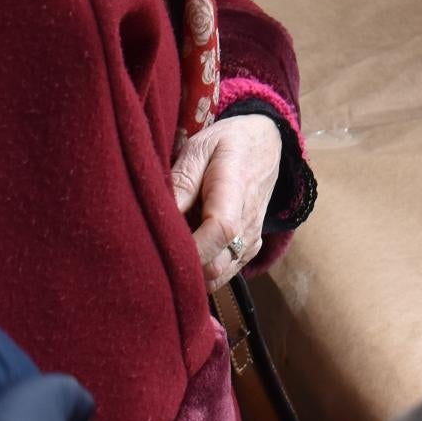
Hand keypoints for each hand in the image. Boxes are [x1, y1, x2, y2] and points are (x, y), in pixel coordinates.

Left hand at [169, 112, 283, 290]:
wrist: (266, 145)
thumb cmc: (228, 144)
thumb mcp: (200, 147)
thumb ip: (182, 180)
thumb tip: (160, 215)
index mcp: (235, 190)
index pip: (218, 231)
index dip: (188, 247)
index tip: (158, 244)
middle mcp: (248, 223)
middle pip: (214, 265)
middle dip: (182, 263)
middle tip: (155, 246)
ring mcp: (252, 241)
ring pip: (216, 277)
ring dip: (191, 270)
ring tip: (173, 246)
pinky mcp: (250, 250)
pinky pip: (223, 275)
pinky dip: (202, 272)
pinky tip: (189, 248)